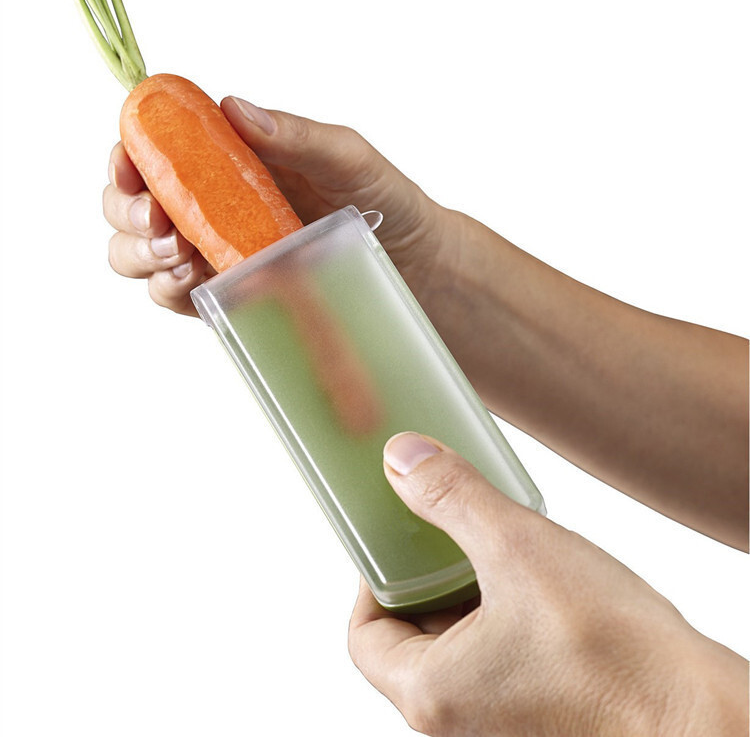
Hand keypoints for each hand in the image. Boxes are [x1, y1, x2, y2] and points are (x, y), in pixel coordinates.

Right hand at [103, 96, 451, 315]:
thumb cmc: (385, 202)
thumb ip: (295, 135)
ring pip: (142, 253)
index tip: (130, 169)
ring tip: (178, 257)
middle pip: (133, 204)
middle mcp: (217, 204)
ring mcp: (220, 251)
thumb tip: (235, 109)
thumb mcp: (348, 158)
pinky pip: (179, 296)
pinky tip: (192, 282)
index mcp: (234, 161)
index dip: (130, 156)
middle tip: (158, 222)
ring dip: (139, 254)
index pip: (159, 151)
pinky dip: (169, 291)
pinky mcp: (232, 293)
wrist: (414, 266)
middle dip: (126, 212)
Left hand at [349, 432, 747, 735]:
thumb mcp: (519, 550)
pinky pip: (499, 661)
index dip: (373, 581)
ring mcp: (503, 723)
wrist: (708, 719)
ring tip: (497, 550)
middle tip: (449, 533)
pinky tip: (537, 584)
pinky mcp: (542, 716)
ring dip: (467, 595)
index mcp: (433, 694)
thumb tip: (402, 458)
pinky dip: (502, 617)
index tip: (397, 541)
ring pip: (457, 649)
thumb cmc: (620, 657)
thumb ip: (453, 498)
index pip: (363, 638)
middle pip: (410, 640)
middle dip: (426, 580)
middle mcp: (459, 722)